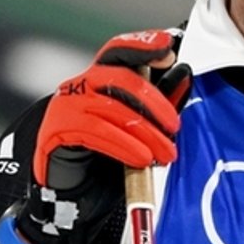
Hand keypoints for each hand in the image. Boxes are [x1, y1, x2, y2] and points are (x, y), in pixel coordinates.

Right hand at [13, 29, 189, 243]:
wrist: (74, 198)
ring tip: (166, 154)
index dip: (142, 45)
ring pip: (113, 107)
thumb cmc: (109, 161)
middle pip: (122, 77)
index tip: (168, 48)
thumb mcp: (142, 130)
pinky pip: (96, 131)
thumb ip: (161, 104)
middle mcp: (81, 85)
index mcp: (100, 78)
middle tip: (176, 127)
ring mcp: (67, 105)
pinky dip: (124, 144)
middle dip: (156, 101)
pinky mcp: (59, 129)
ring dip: (146, 132)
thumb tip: (184, 74)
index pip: (119, 50)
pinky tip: (142, 158)